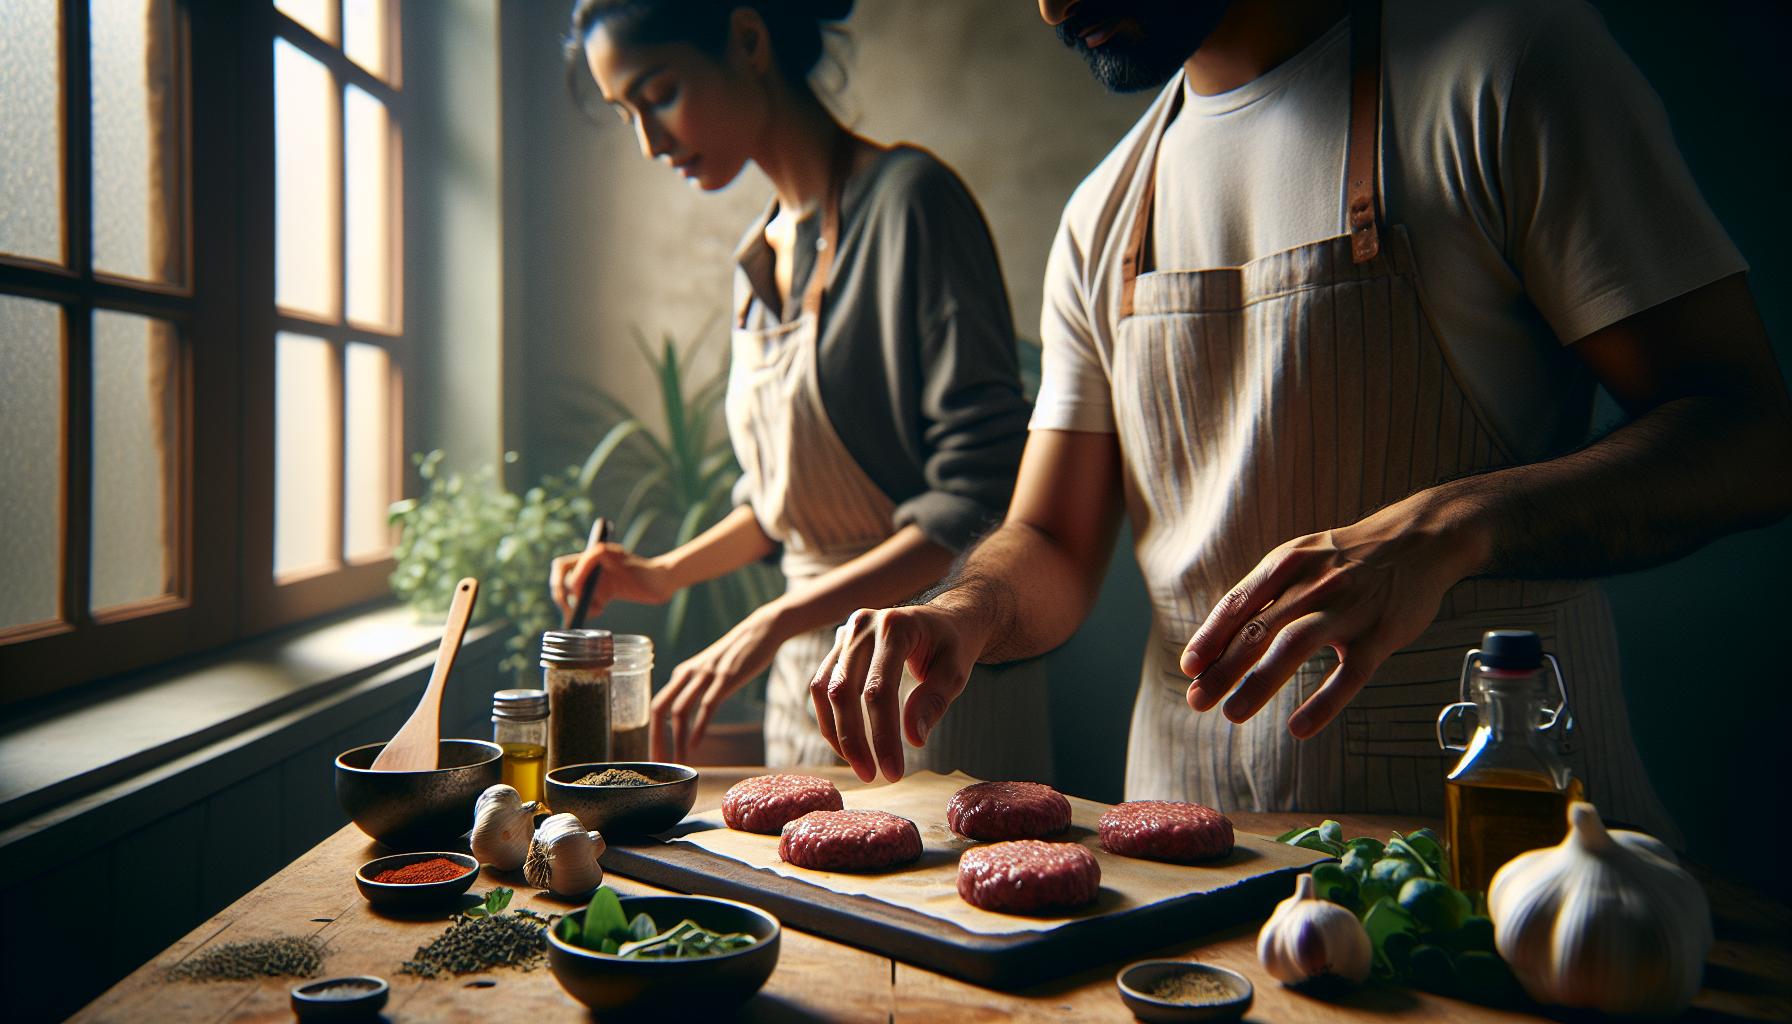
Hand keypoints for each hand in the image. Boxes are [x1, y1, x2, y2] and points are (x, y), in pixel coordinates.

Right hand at [548, 543, 675, 619]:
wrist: (663, 582)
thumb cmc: (642, 570)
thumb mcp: (613, 557)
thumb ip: (590, 560)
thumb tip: (573, 583)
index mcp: (591, 556)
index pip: (561, 567)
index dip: (560, 581)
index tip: (573, 593)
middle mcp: (592, 568)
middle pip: (564, 583)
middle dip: (564, 598)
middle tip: (571, 611)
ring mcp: (599, 580)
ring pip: (575, 596)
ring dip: (579, 605)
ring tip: (594, 610)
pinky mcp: (607, 592)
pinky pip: (588, 603)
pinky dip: (590, 609)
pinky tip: (600, 610)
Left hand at [651, 604, 786, 761]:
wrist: (761, 630)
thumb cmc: (737, 653)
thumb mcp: (709, 668)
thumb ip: (696, 685)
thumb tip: (688, 710)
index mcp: (682, 673)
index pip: (658, 706)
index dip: (653, 732)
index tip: (657, 756)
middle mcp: (688, 674)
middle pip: (660, 708)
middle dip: (656, 739)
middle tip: (658, 764)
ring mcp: (706, 675)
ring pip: (680, 711)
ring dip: (676, 739)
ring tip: (679, 761)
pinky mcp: (725, 678)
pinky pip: (706, 706)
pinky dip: (698, 728)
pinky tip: (696, 745)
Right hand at [808, 603, 987, 782]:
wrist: (945, 619)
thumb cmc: (954, 646)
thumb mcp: (956, 672)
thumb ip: (934, 701)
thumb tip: (912, 739)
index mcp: (896, 626)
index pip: (880, 689)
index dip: (882, 735)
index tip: (893, 772)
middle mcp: (863, 624)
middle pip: (845, 690)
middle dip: (854, 740)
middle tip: (871, 777)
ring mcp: (846, 631)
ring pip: (825, 689)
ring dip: (836, 733)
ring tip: (859, 766)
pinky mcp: (838, 644)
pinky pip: (822, 685)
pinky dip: (830, 718)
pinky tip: (848, 745)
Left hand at [1178, 492, 1487, 738]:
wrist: (1421, 538)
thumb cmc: (1350, 557)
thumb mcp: (1303, 557)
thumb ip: (1267, 592)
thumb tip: (1221, 637)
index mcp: (1288, 563)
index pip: (1238, 603)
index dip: (1210, 637)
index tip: (1188, 667)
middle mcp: (1313, 584)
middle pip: (1258, 629)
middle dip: (1222, 667)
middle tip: (1196, 700)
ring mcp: (1348, 609)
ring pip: (1295, 646)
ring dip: (1259, 682)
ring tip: (1233, 713)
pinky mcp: (1381, 634)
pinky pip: (1349, 674)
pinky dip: (1323, 703)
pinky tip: (1298, 727)